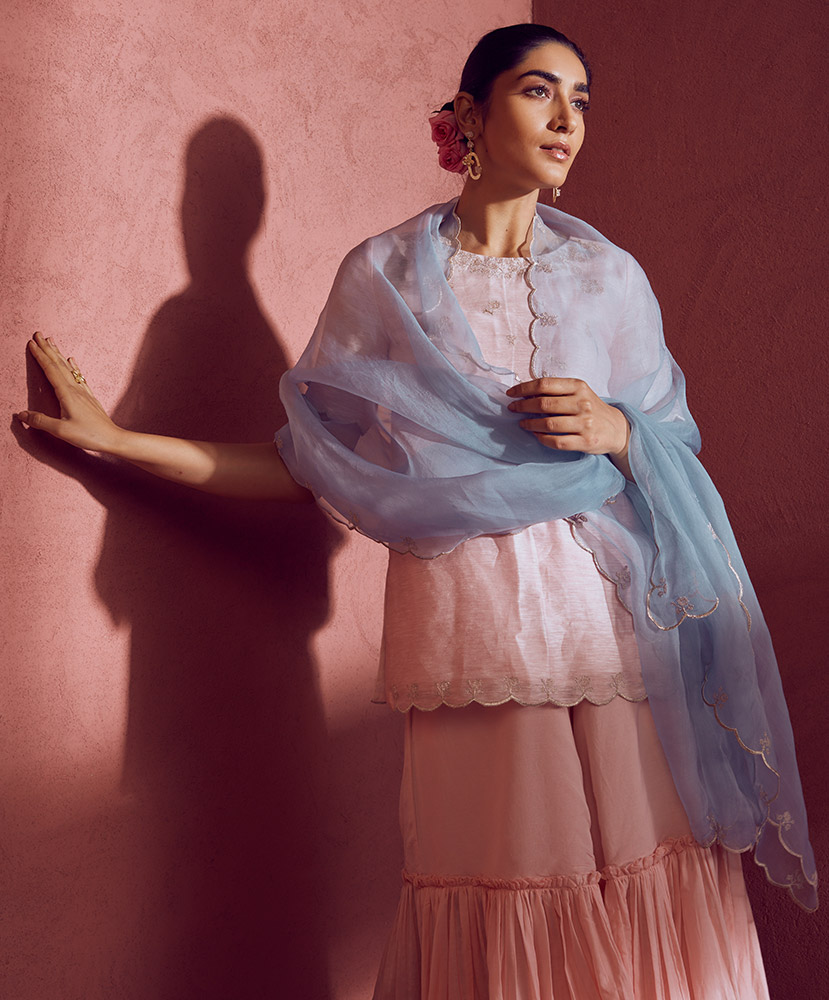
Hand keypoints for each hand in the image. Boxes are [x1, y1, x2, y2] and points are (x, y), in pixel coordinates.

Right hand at [16, 332, 122, 453]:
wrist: (113, 438)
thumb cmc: (89, 435)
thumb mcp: (61, 431)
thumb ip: (40, 421)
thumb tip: (21, 414)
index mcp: (67, 394)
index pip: (50, 370)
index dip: (40, 356)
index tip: (31, 342)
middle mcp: (75, 389)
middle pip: (58, 364)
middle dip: (47, 349)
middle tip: (38, 334)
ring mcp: (84, 392)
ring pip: (68, 368)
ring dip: (58, 354)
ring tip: (51, 342)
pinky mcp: (89, 398)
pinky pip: (79, 377)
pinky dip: (73, 366)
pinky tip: (72, 360)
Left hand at [506, 377, 629, 458]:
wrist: (616, 428)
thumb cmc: (591, 408)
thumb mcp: (578, 393)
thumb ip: (556, 391)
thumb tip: (526, 394)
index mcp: (579, 387)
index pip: (545, 384)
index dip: (524, 388)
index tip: (511, 393)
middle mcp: (582, 403)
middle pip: (544, 404)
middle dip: (523, 406)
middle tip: (512, 408)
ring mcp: (585, 423)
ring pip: (548, 424)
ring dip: (530, 424)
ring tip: (522, 423)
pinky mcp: (585, 441)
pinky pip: (557, 442)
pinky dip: (542, 439)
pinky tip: (536, 435)